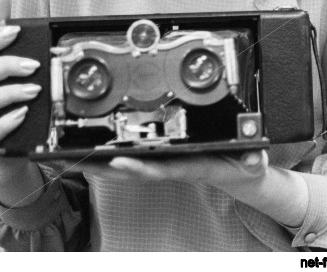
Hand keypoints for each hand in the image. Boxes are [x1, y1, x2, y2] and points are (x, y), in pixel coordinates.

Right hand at [0, 25, 39, 169]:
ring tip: (34, 91)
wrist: (14, 152)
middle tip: (33, 65)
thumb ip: (27, 69)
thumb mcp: (22, 88)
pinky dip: (5, 123)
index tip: (14, 30)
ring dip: (10, 92)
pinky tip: (22, 115)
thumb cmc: (19, 114)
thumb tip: (46, 44)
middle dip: (5, 65)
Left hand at [83, 150, 308, 227]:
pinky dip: (112, 157)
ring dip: (101, 164)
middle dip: (106, 168)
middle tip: (78, 160)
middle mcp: (175, 167)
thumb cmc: (243, 165)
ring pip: (130, 165)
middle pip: (136, 169)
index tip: (118, 161)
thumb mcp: (253, 162)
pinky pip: (136, 158)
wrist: (241, 173)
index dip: (139, 167)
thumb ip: (253, 161)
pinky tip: (93, 152)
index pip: (162, 168)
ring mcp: (168, 164)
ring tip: (72, 157)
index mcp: (192, 166)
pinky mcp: (166, 158)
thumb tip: (253, 160)